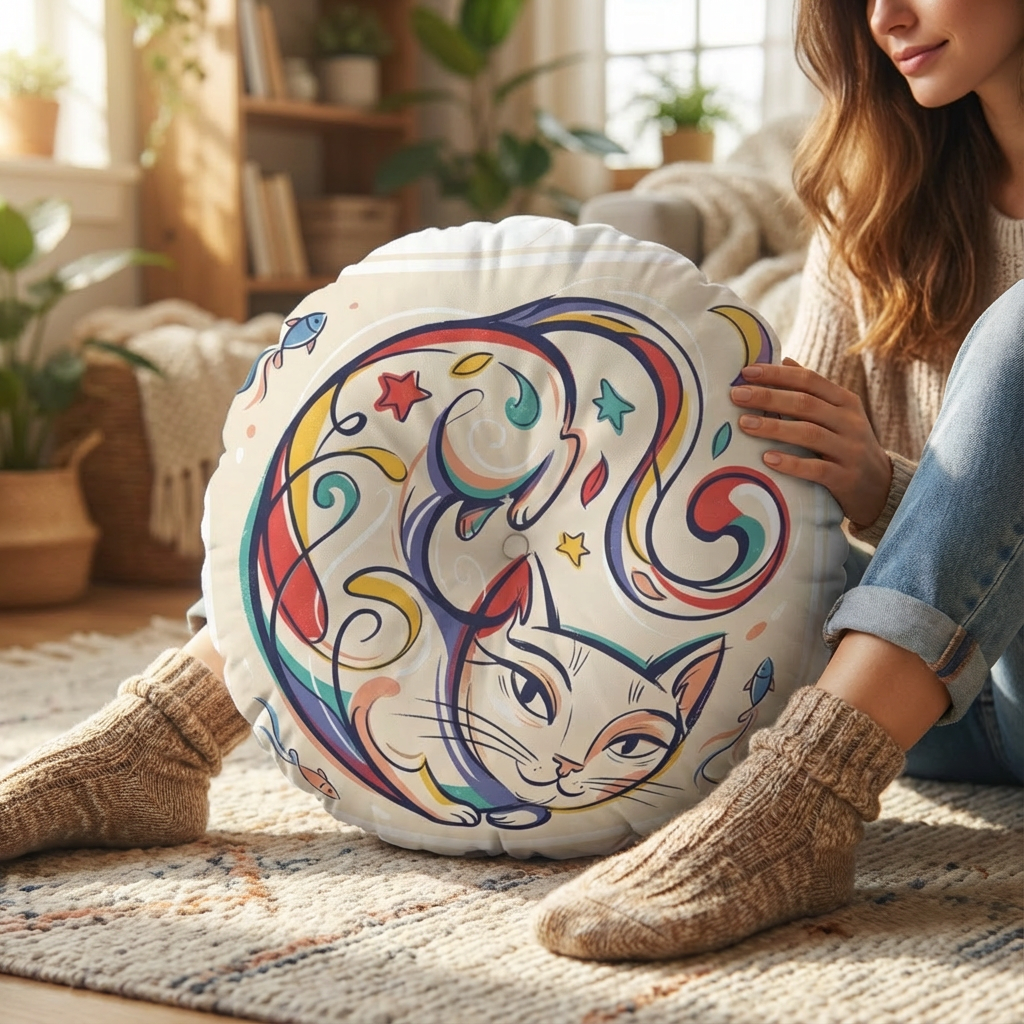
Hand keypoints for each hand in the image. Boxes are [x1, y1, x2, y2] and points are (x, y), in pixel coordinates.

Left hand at [730, 357, 891, 527]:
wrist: (882, 486)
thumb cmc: (847, 445)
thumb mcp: (837, 414)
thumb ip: (812, 390)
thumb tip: (783, 360)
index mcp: (845, 401)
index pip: (809, 380)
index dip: (777, 374)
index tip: (746, 372)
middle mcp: (849, 422)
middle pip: (805, 404)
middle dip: (768, 397)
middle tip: (736, 395)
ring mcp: (849, 450)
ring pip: (810, 434)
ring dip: (774, 428)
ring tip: (744, 423)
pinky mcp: (845, 478)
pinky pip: (816, 469)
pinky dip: (791, 463)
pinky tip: (767, 459)